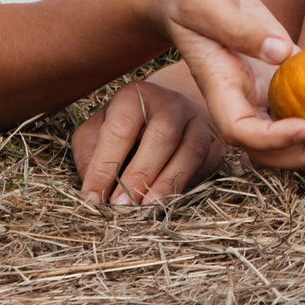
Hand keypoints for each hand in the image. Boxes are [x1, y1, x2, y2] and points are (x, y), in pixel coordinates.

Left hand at [71, 77, 218, 206]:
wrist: (166, 111)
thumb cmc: (124, 126)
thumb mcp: (96, 132)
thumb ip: (89, 157)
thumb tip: (92, 194)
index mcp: (134, 96)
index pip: (119, 130)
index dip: (105, 166)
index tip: (93, 198)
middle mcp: (170, 103)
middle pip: (161, 137)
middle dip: (139, 176)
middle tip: (121, 207)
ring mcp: (198, 119)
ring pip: (191, 150)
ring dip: (168, 183)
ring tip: (147, 208)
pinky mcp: (215, 140)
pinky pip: (207, 163)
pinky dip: (189, 184)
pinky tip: (170, 202)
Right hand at [148, 0, 304, 166]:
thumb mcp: (203, 2)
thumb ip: (238, 28)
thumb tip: (282, 53)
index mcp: (218, 86)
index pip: (241, 131)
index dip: (274, 139)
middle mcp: (240, 96)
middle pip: (270, 147)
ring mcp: (260, 88)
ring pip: (290, 131)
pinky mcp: (279, 70)